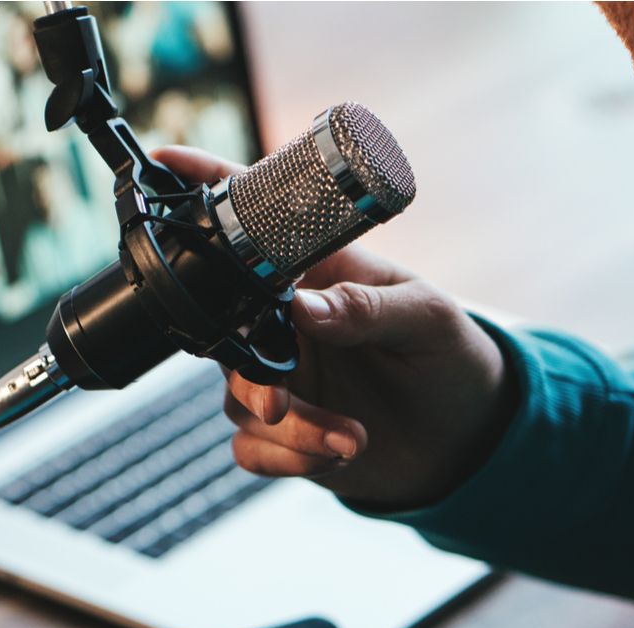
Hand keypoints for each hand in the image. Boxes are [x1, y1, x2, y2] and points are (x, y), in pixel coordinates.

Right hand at [154, 146, 517, 509]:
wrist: (468, 439)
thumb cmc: (450, 358)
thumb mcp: (426, 319)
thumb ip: (367, 307)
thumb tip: (303, 307)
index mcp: (316, 273)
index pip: (254, 226)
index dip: (205, 187)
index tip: (166, 162)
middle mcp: (286, 322)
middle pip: (225, 333)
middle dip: (248, 375)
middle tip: (279, 402)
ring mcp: (281, 376)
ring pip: (237, 401)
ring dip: (290, 429)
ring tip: (351, 437)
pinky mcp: (284, 432)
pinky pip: (250, 448)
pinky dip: (288, 459)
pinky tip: (339, 452)